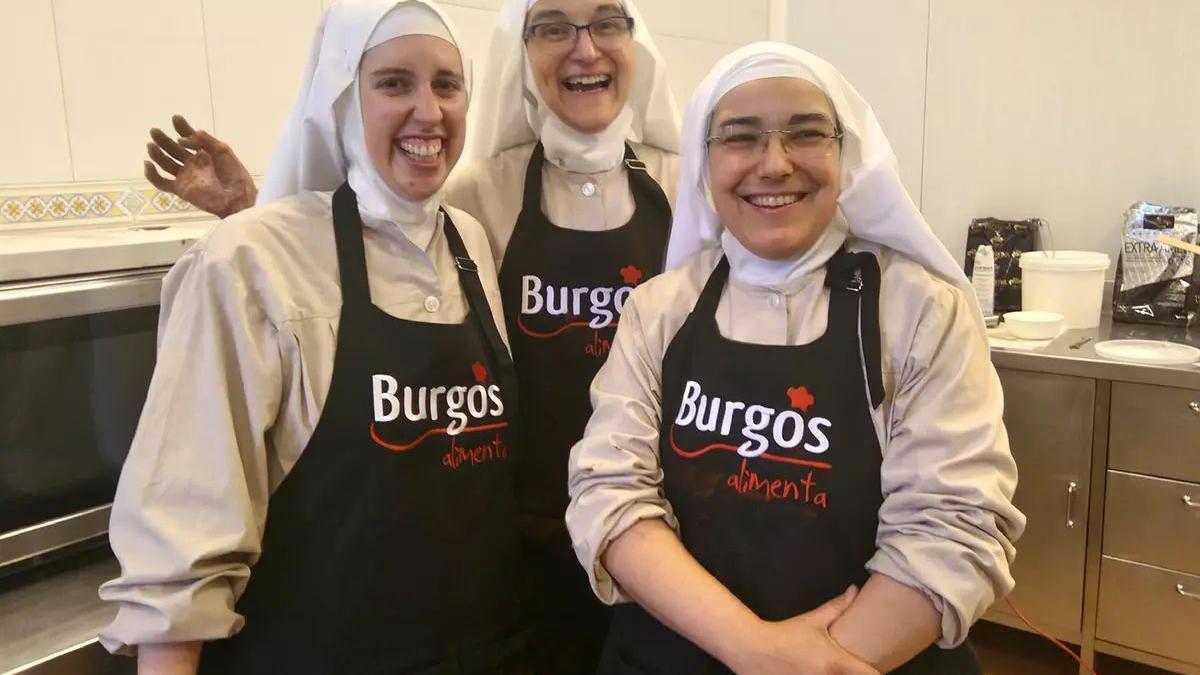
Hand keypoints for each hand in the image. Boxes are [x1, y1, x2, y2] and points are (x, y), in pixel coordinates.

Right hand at [144, 115, 256, 218]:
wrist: (237, 197)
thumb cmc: (234, 174)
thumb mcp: (222, 150)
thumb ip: (204, 140)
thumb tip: (182, 139)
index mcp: (204, 153)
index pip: (189, 138)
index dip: (182, 128)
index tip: (175, 118)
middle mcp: (193, 163)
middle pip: (173, 149)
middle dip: (163, 139)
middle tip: (154, 131)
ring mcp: (185, 176)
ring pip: (165, 163)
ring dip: (157, 154)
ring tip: (151, 144)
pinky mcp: (181, 189)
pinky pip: (161, 183)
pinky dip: (152, 175)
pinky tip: (148, 164)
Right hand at [729, 587, 878, 674]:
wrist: (753, 649)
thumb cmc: (786, 634)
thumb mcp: (813, 620)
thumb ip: (837, 607)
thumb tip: (854, 590)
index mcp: (837, 663)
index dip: (876, 672)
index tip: (875, 668)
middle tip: (849, 668)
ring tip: (822, 668)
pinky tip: (808, 672)